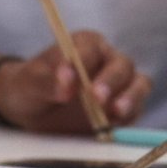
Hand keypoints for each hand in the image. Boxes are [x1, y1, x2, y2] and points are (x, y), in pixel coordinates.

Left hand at [0, 31, 151, 133]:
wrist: (32, 108)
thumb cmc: (31, 85)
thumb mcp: (30, 82)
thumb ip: (46, 82)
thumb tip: (65, 89)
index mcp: (84, 44)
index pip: (89, 48)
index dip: (80, 60)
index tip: (66, 78)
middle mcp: (107, 59)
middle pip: (121, 65)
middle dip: (110, 80)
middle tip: (96, 96)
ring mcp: (119, 84)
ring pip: (138, 84)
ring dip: (130, 97)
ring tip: (116, 111)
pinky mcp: (125, 107)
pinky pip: (135, 109)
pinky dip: (130, 115)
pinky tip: (115, 123)